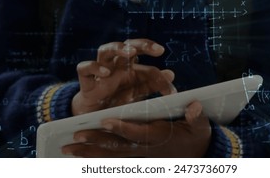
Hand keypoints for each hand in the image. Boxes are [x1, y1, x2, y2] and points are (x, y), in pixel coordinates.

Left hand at [62, 101, 211, 156]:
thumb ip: (196, 116)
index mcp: (159, 136)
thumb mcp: (200, 125)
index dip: (121, 127)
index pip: (136, 133)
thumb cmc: (197, 136)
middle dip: (94, 144)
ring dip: (89, 155)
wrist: (200, 157)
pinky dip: (97, 163)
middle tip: (74, 140)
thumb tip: (195, 105)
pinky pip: (115, 165)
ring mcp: (141, 160)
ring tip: (69, 151)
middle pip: (116, 148)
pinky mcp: (138, 164)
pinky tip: (81, 162)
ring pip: (111, 158)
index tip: (104, 121)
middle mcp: (146, 151)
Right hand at [72, 39, 175, 114]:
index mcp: (130, 69)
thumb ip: (152, 84)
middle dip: (142, 44)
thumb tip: (171, 73)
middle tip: (157, 49)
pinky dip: (94, 67)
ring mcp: (100, 72)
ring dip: (118, 48)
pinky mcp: (86, 82)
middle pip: (127, 45)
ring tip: (130, 52)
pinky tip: (106, 72)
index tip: (171, 92)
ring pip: (105, 50)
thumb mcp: (136, 94)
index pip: (148, 67)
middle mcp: (116, 66)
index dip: (160, 78)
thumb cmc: (116, 100)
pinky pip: (84, 68)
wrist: (93, 116)